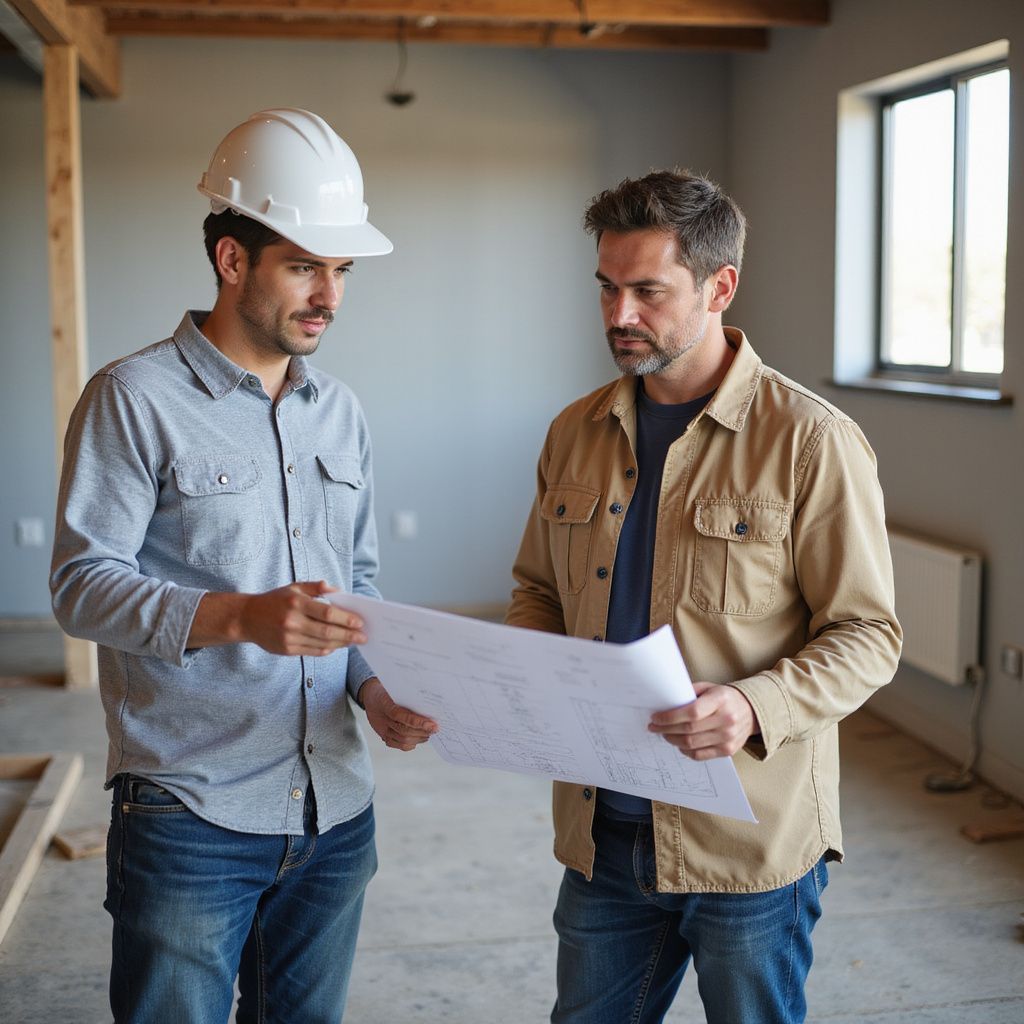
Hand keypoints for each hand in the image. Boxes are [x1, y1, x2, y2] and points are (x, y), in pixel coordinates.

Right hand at [238, 581, 365, 655]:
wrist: (247, 618)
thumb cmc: (275, 600)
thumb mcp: (294, 588)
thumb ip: (316, 587)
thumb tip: (338, 591)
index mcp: (296, 603)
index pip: (327, 613)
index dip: (346, 619)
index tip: (360, 622)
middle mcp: (292, 622)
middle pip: (327, 631)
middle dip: (349, 635)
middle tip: (363, 636)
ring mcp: (289, 638)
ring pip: (322, 644)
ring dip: (341, 644)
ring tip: (353, 641)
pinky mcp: (287, 650)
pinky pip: (312, 651)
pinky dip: (327, 649)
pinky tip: (336, 646)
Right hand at [358, 678, 438, 751]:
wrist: (370, 695)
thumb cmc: (386, 689)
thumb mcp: (395, 686)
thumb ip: (409, 695)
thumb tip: (428, 702)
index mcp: (384, 703)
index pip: (400, 716)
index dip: (418, 722)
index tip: (433, 724)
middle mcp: (382, 718)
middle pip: (403, 730)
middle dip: (422, 731)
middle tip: (435, 729)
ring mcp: (382, 728)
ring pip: (402, 739)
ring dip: (418, 738)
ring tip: (429, 733)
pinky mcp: (383, 735)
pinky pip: (396, 744)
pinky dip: (409, 744)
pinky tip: (418, 739)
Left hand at [648, 682, 757, 759]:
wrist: (750, 711)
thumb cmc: (724, 698)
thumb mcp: (709, 688)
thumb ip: (689, 693)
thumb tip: (665, 703)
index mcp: (721, 700)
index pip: (691, 713)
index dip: (670, 717)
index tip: (656, 717)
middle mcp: (726, 720)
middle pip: (689, 730)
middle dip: (666, 729)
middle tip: (654, 727)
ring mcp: (728, 737)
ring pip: (692, 744)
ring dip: (673, 740)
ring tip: (664, 734)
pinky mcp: (728, 750)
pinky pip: (700, 755)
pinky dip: (685, 750)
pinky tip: (679, 743)